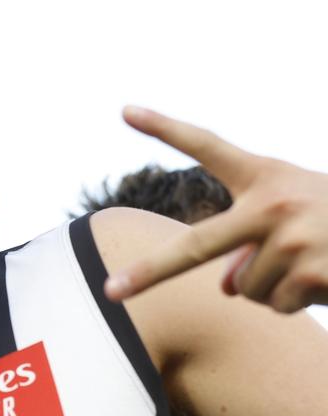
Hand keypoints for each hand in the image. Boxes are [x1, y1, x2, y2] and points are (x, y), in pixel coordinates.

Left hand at [105, 106, 327, 311]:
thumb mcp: (292, 221)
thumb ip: (250, 248)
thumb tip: (230, 289)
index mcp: (265, 178)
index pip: (209, 147)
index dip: (165, 129)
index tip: (125, 111)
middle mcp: (273, 204)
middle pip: (194, 246)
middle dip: (148, 273)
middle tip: (108, 292)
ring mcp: (291, 239)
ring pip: (247, 288)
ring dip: (275, 287)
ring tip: (315, 261)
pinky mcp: (310, 272)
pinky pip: (275, 305)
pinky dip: (296, 301)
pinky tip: (326, 277)